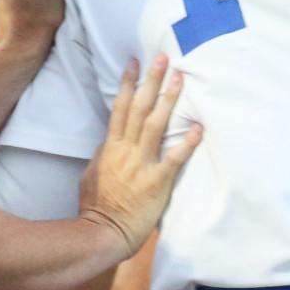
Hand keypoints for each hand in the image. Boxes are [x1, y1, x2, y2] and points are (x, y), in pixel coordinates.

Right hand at [80, 56, 201, 258]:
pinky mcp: (157, 182)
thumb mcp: (91, 174)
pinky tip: (198, 127)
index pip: (119, 108)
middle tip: (163, 58)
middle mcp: (126, 151)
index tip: (135, 62)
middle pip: (139, 108)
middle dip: (151, 81)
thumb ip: (103, 154)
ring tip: (180, 79)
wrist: (102, 232)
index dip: (127, 83)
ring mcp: (142, 165)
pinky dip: (186, 142)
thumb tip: (109, 140)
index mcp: (110, 147)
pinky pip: (174, 158)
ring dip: (168, 101)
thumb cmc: (96, 206)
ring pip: (155, 125)